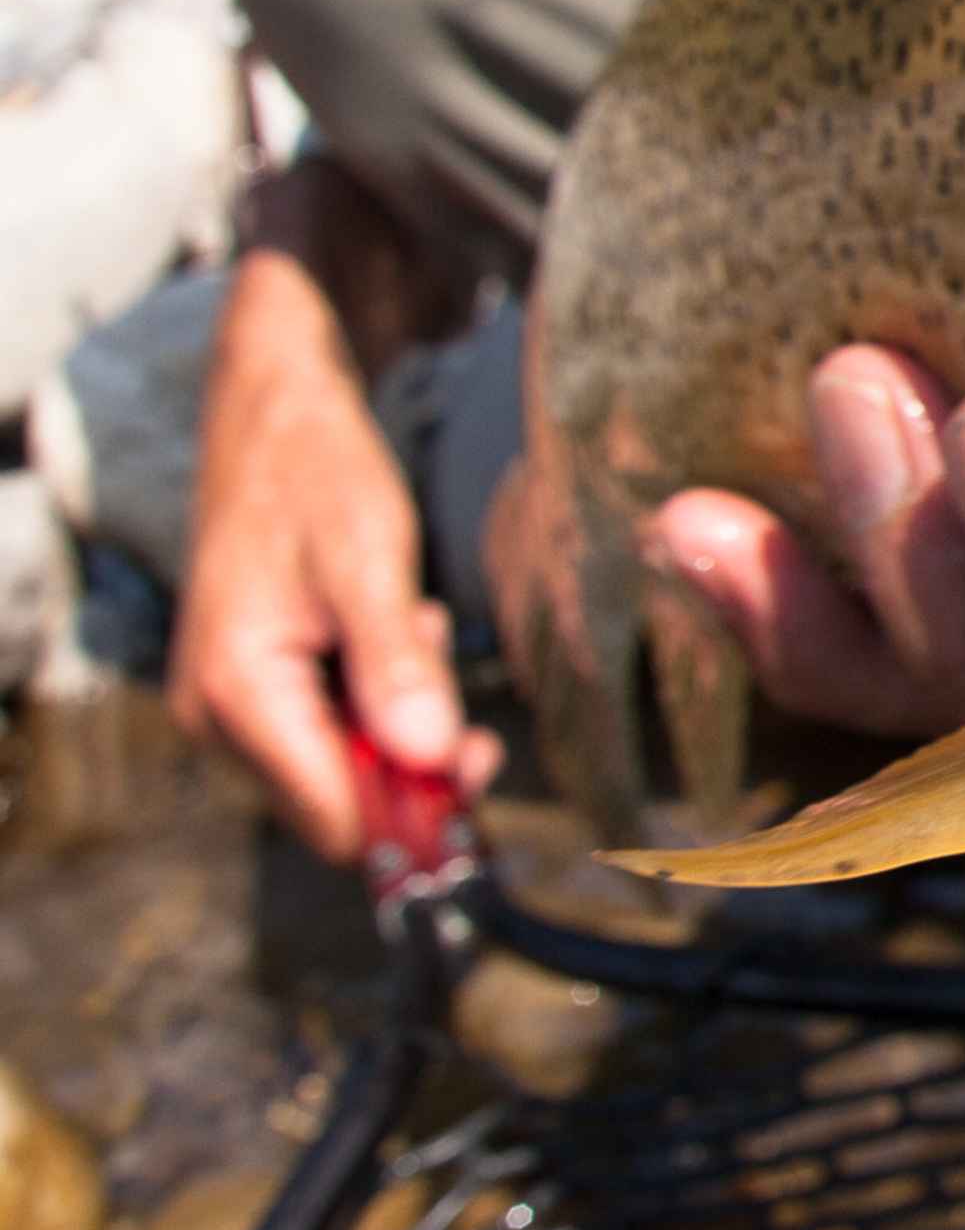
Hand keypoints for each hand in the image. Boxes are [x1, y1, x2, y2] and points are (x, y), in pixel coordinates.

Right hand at [171, 242, 500, 861]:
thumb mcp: (369, 561)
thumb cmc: (315, 472)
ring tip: (412, 625)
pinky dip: (382, 695)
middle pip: (341, 802)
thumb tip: (430, 755)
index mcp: (239, 692)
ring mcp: (235, 704)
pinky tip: (395, 628)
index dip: (411, 815)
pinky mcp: (260, 685)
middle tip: (445, 667)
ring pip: (346, 766)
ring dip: (402, 718)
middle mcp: (220, 716)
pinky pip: (335, 727)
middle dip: (413, 759)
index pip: (334, 817)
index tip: (479, 766)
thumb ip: (396, 664)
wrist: (273, 411)